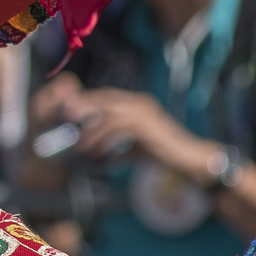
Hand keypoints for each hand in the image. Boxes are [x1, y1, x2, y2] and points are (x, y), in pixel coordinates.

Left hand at [59, 87, 201, 169]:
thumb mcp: (136, 149)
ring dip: (91, 129)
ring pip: (108, 114)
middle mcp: (140, 103)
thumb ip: (119, 149)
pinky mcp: (146, 126)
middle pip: (105, 99)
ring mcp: (144, 112)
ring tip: (79, 144)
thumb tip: (100, 157)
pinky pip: (117, 128)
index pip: (108, 96)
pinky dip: (102, 139)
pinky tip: (94, 150)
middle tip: (66, 118)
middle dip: (84, 107)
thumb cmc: (164, 154)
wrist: (189, 158)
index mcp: (138, 104)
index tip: (70, 111)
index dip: (89, 101)